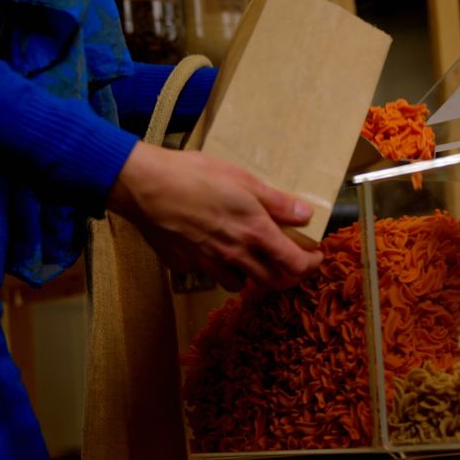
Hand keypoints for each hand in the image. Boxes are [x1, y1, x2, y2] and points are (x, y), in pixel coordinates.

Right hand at [107, 142, 323, 290]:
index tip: (315, 255)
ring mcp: (208, 264)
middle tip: (292, 262)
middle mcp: (235, 255)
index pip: (294, 264)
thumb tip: (304, 214)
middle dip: (288, 276)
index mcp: (255, 233)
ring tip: (254, 257)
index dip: (310, 264)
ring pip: (241, 284)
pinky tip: (216, 250)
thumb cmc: (193, 175)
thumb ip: (276, 202)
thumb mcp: (243, 179)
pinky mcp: (186, 265)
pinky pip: (210, 275)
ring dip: (254, 276)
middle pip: (273, 283)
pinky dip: (220, 269)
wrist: (144, 186)